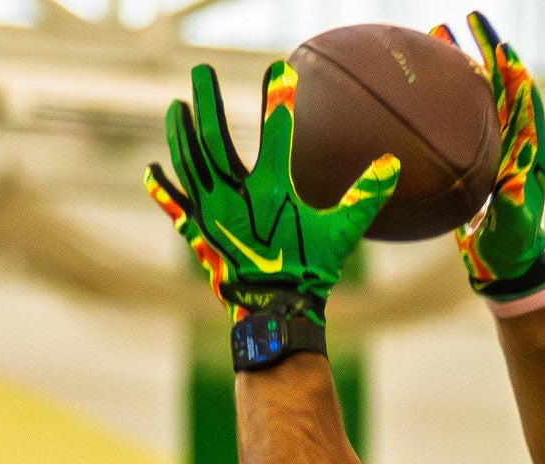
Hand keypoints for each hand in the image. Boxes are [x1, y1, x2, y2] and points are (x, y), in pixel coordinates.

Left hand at [147, 59, 400, 325]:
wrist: (274, 315)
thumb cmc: (310, 273)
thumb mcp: (341, 233)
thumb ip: (365, 196)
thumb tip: (392, 164)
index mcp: (271, 189)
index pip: (276, 132)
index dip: (279, 97)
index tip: (280, 67)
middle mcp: (234, 196)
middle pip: (214, 137)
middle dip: (208, 99)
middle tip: (202, 70)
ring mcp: (211, 214)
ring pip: (189, 161)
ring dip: (180, 131)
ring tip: (176, 106)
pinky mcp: (199, 234)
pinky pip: (176, 205)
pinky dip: (163, 187)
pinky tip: (151, 170)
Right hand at [436, 13, 544, 302]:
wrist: (502, 262)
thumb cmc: (510, 250)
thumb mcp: (513, 231)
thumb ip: (515, 209)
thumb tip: (513, 184)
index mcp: (530, 153)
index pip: (526, 103)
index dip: (516, 75)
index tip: (503, 49)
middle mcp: (516, 140)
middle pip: (503, 84)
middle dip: (490, 49)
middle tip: (473, 17)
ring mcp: (495, 142)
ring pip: (479, 91)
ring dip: (463, 60)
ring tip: (441, 30)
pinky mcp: (476, 150)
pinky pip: (461, 112)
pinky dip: (445, 91)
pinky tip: (424, 75)